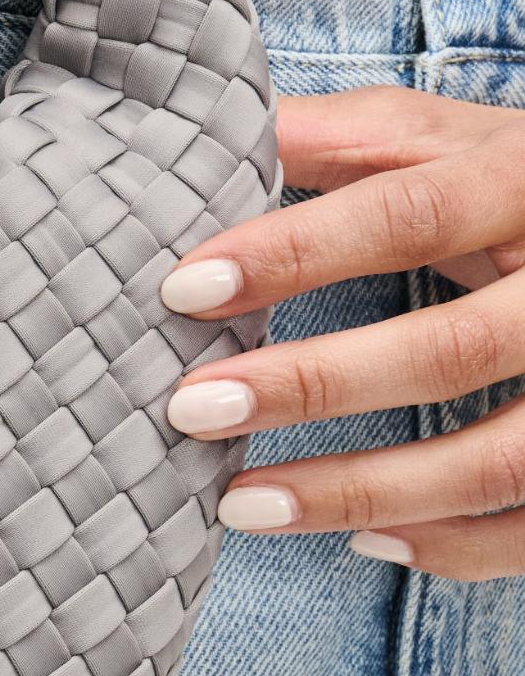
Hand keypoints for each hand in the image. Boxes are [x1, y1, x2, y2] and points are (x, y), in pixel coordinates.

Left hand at [160, 85, 524, 582]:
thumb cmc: (517, 183)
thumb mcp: (445, 140)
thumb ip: (338, 139)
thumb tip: (205, 132)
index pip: (410, 215)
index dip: (295, 253)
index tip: (184, 289)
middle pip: (452, 350)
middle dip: (314, 385)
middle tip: (193, 408)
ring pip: (503, 458)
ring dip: (363, 491)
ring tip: (241, 503)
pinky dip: (452, 543)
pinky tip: (362, 540)